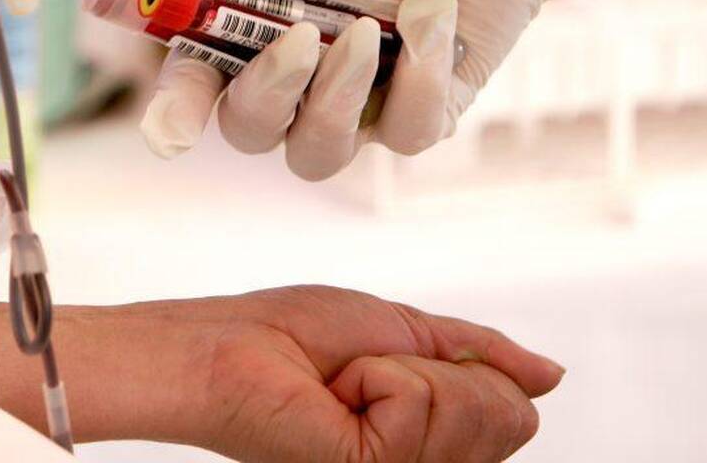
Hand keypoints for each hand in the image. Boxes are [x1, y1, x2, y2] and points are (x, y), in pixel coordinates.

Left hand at [57, 285, 563, 461]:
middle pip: (509, 417)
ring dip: (405, 369)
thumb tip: (549, 374)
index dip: (472, 368)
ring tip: (348, 381)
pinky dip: (379, 376)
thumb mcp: (405, 330)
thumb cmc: (294, 335)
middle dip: (445, 367)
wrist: (230, 347)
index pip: (514, 413)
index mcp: (435, 436)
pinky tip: (337, 391)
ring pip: (474, 407)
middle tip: (370, 369)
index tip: (399, 358)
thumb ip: (479, 353)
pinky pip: (420, 402)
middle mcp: (427, 461)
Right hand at [141, 0, 613, 178]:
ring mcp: (360, 101)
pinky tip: (436, 13)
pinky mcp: (424, 111)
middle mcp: (298, 73)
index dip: (174, 111)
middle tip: (301, 39)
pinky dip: (420, 81)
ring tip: (372, 32)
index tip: (170, 132)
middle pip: (249, 130)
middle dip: (267, 97)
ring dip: (338, 102)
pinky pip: (407, 134)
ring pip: (319, 153)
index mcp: (255, 21)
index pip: (197, 80)